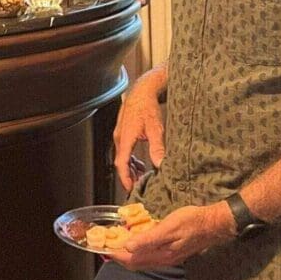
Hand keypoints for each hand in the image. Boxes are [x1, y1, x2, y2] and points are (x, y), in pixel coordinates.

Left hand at [109, 203, 232, 270]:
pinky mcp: (173, 253)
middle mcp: (163, 260)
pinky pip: (151, 256)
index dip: (116, 255)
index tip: (103, 248)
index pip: (132, 260)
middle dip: (119, 257)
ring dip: (129, 255)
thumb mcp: (169, 226)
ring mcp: (169, 258)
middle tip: (107, 246)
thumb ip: (148, 238)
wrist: (214, 224)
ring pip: (143, 261)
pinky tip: (138, 241)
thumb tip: (128, 247)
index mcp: (161, 255)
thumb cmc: (191, 222)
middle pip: (136, 264)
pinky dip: (140, 251)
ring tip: (118, 244)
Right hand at [114, 74, 165, 190]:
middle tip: (139, 185)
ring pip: (122, 156)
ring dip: (130, 167)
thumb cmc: (147, 106)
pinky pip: (124, 150)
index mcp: (125, 138)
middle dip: (129, 175)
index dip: (125, 178)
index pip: (121, 163)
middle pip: (121, 162)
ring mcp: (120, 134)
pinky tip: (139, 163)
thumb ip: (157, 148)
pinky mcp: (123, 131)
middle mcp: (119, 137)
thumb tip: (160, 164)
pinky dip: (130, 159)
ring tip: (141, 176)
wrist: (142, 90)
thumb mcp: (156, 129)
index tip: (130, 188)